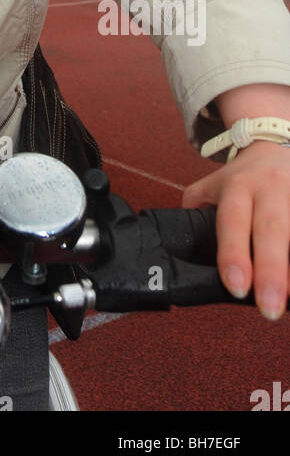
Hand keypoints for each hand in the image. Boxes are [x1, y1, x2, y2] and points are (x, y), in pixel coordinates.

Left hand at [182, 140, 289, 320]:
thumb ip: (193, 215)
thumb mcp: (211, 186)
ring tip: (289, 304)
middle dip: (270, 271)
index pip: (232, 221)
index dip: (233, 254)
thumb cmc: (240, 178)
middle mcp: (269, 189)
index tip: (235, 287)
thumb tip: (177, 254)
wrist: (272, 147)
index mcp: (237, 187)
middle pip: (271, 231)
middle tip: (267, 308)